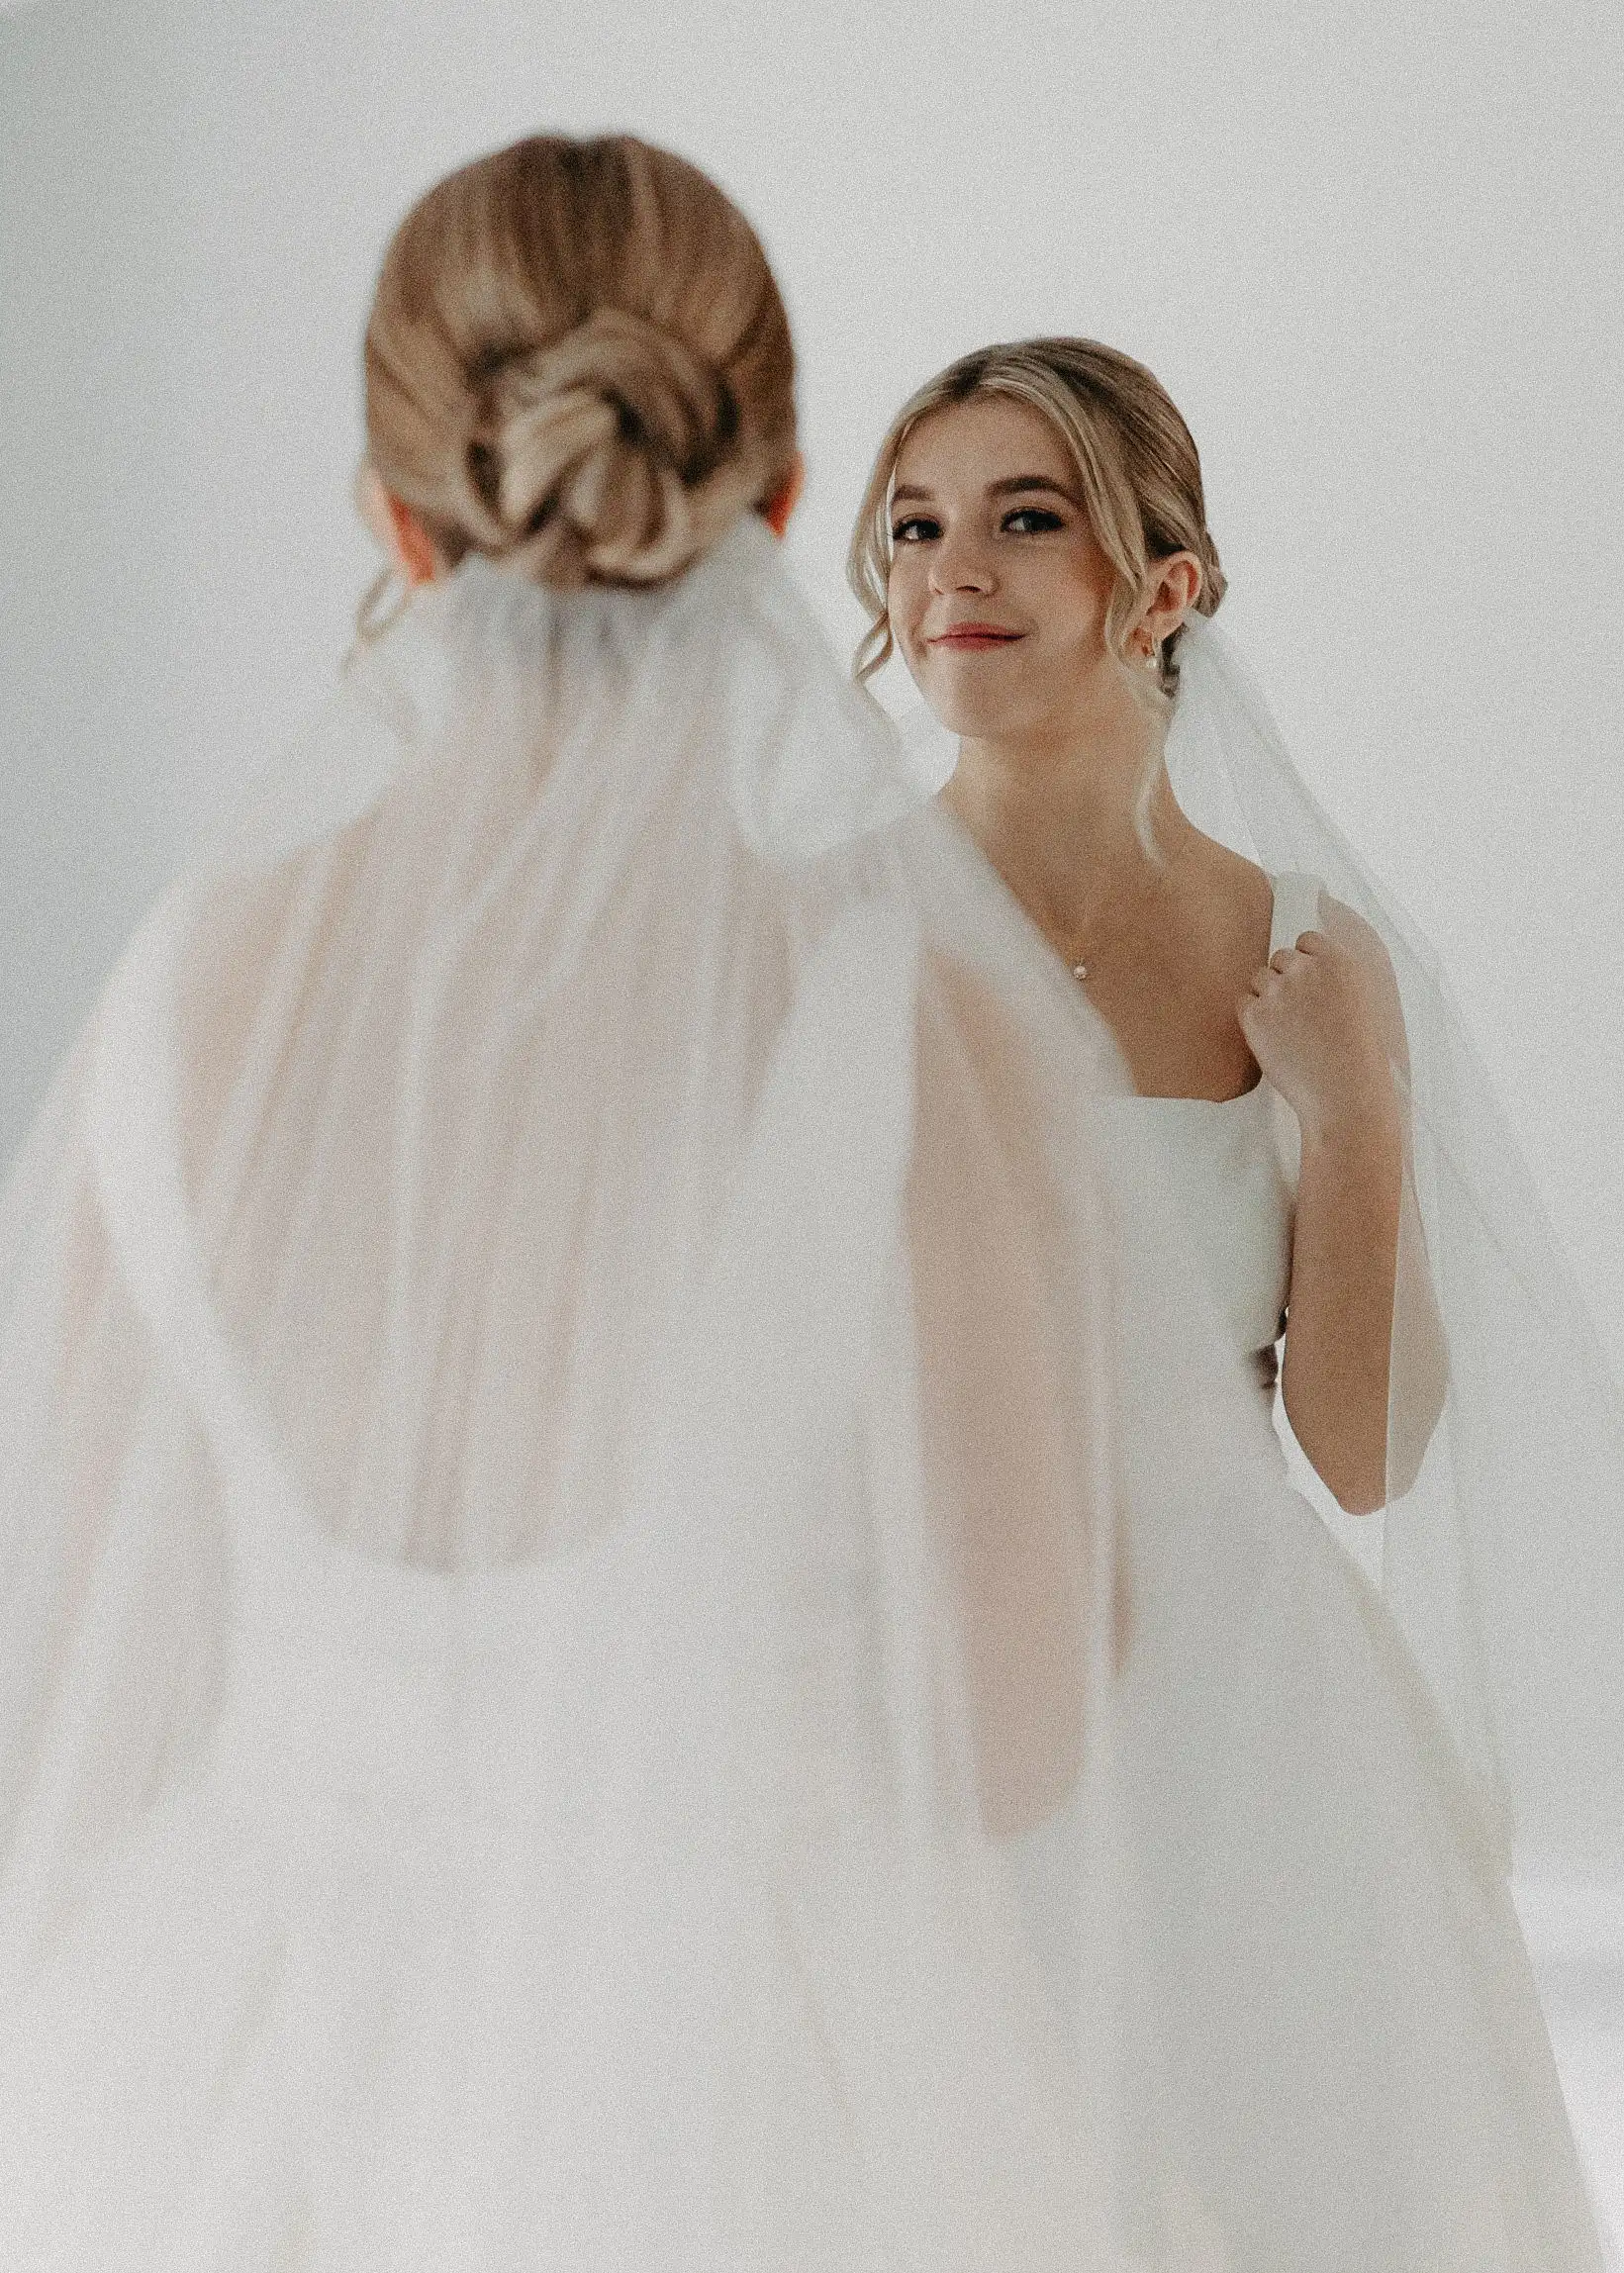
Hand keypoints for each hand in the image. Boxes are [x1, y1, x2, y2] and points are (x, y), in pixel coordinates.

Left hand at [1237, 930, 1397, 1143]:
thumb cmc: (1359, 1056)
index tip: (1309, 985)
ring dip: (1268, 997)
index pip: (1306, 940)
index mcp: (1339, 962)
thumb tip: (1309, 965)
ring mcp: (1277, 990)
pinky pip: (1243, 1002)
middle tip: (1298, 1014)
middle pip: (1279, 958)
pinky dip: (1253, 1018)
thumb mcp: (1362, 1002)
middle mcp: (1306, 969)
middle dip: (1285, 980)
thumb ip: (1334, 978)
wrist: (1345, 1093)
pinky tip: (1273, 1039)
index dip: (1305, 963)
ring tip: (1288, 1030)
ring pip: (1259, 978)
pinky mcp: (1254, 1015)